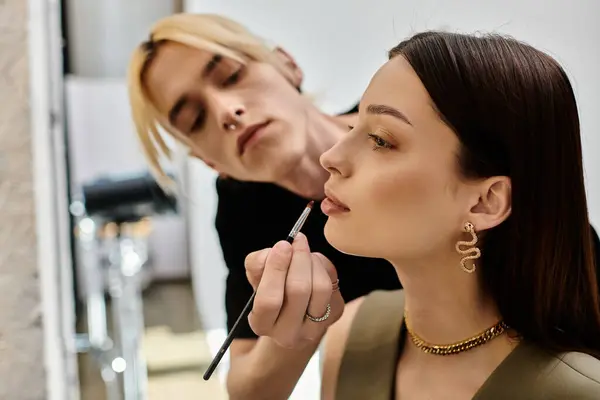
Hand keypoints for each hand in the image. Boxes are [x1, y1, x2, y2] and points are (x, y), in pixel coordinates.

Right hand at [244, 233, 343, 348]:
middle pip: (298, 291)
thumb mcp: (257, 279)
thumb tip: (275, 251)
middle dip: (298, 259)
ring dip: (312, 261)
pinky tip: (313, 262)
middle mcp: (288, 333)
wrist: (295, 312)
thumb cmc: (272, 291)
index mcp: (262, 324)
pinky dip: (323, 265)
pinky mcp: (335, 314)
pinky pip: (333, 283)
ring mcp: (315, 327)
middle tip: (297, 240)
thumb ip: (258, 264)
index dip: (276, 270)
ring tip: (304, 251)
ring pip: (320, 287)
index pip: (269, 301)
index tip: (282, 245)